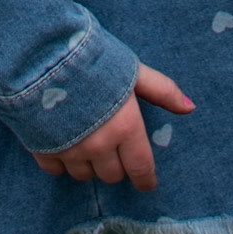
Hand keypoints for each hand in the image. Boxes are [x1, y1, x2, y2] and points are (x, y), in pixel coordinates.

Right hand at [30, 61, 193, 190]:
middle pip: (113, 175)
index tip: (146, 182)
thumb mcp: (132, 69)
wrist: (42, 51)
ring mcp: (71, 151)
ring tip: (87, 138)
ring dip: (90, 163)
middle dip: (116, 163)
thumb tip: (190, 108)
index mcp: (125, 126)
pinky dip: (63, 161)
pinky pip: (57, 171)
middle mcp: (100, 145)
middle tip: (112, 143)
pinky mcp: (43, 150)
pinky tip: (63, 140)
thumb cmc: (92, 56)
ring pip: (86, 176)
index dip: (145, 179)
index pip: (141, 168)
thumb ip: (161, 90)